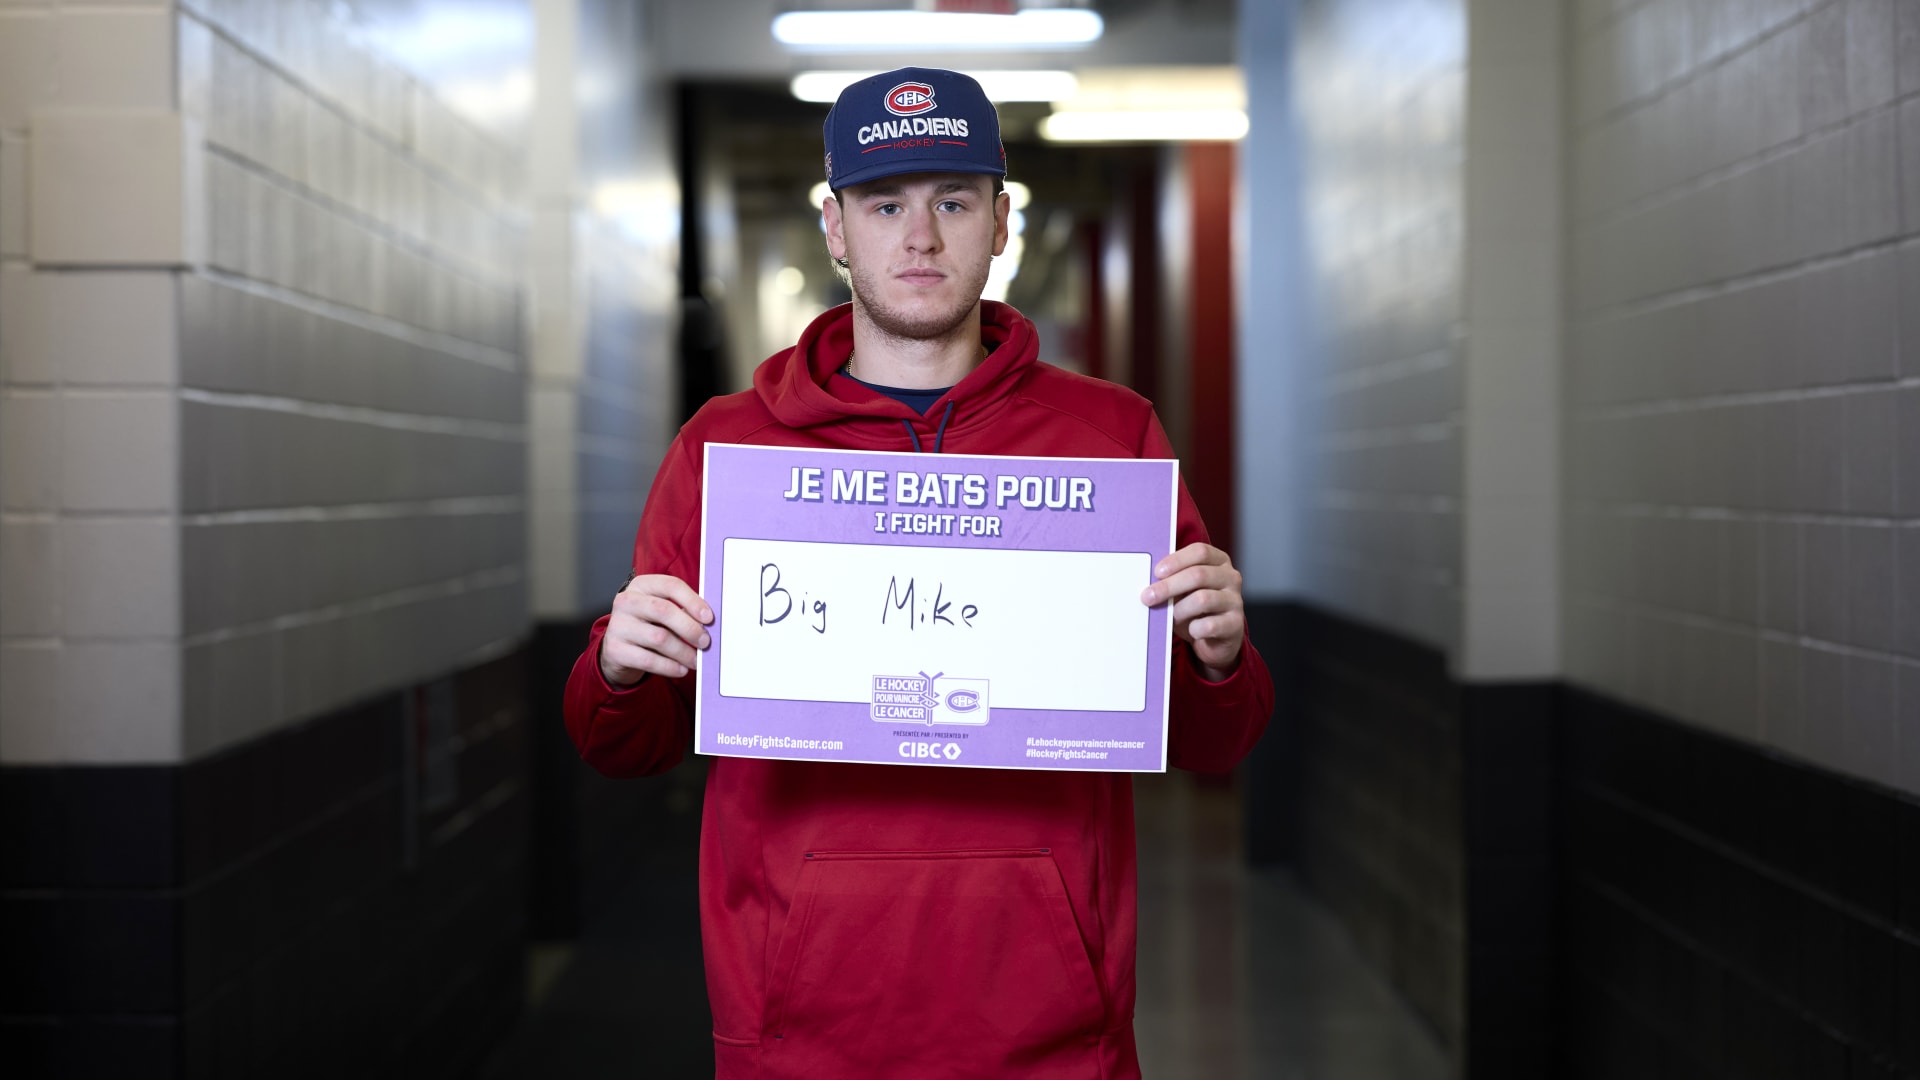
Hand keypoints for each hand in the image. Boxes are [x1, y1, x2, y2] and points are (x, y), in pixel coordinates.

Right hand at [600, 574, 713, 685]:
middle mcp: (626, 601)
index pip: (670, 586)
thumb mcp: (662, 612)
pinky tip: (681, 669)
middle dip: (690, 628)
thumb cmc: (647, 626)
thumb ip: (682, 611)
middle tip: (705, 642)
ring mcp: (618, 625)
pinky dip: (669, 667)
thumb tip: (709, 624)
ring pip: (659, 638)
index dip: (693, 601)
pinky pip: (648, 660)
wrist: (618, 649)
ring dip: (683, 652)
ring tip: (695, 660)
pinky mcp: (614, 649)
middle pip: (664, 611)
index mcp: (642, 585)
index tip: (709, 617)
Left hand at [1139, 543, 1244, 680]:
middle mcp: (1231, 578)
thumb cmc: (1195, 609)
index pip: (1200, 552)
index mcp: (1219, 562)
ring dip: (1179, 610)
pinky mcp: (1234, 624)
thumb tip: (1149, 581)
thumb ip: (1172, 580)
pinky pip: (1209, 625)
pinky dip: (1193, 629)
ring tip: (1171, 617)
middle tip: (1148, 597)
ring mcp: (1235, 601)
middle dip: (1169, 586)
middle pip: (1198, 575)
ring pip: (1202, 599)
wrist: (1216, 639)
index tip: (1157, 572)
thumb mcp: (1184, 590)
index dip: (1176, 560)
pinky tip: (1191, 630)